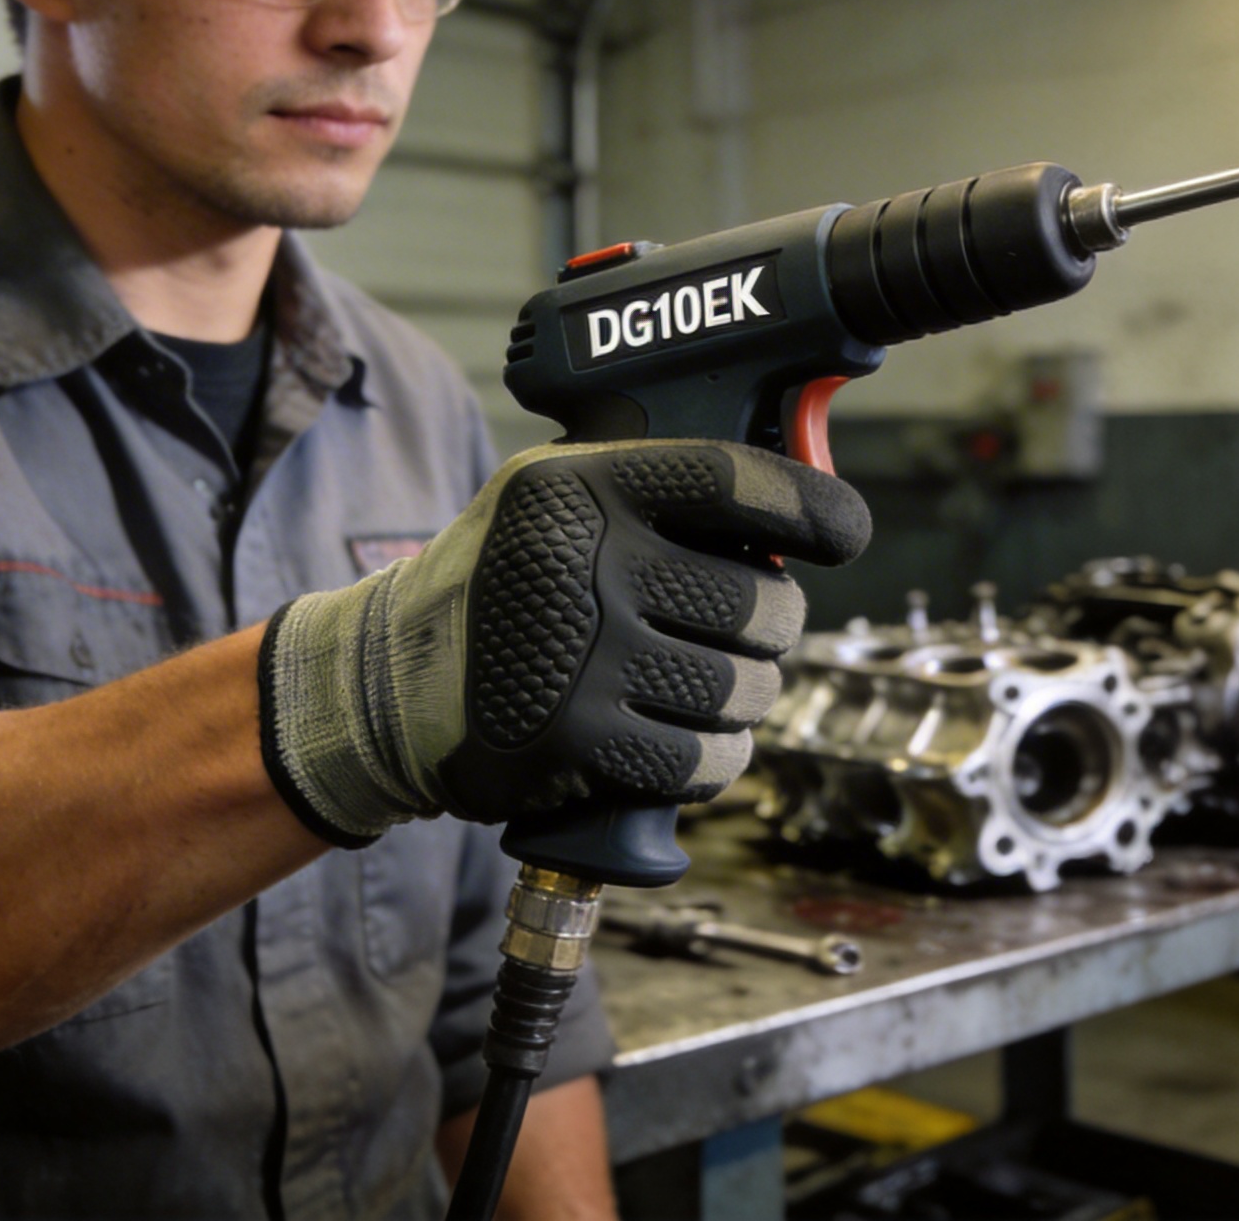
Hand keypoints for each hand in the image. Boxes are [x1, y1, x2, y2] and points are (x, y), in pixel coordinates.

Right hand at [259, 440, 868, 840]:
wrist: (395, 683)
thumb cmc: (507, 585)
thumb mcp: (557, 501)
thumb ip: (656, 494)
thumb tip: (796, 513)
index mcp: (583, 487)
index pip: (730, 479)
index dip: (809, 506)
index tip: (843, 532)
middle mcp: (581, 561)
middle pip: (757, 599)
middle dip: (772, 626)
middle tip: (745, 631)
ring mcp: (580, 654)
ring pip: (741, 687)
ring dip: (747, 699)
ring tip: (712, 688)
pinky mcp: (575, 740)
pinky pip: (703, 760)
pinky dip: (716, 760)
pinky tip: (691, 742)